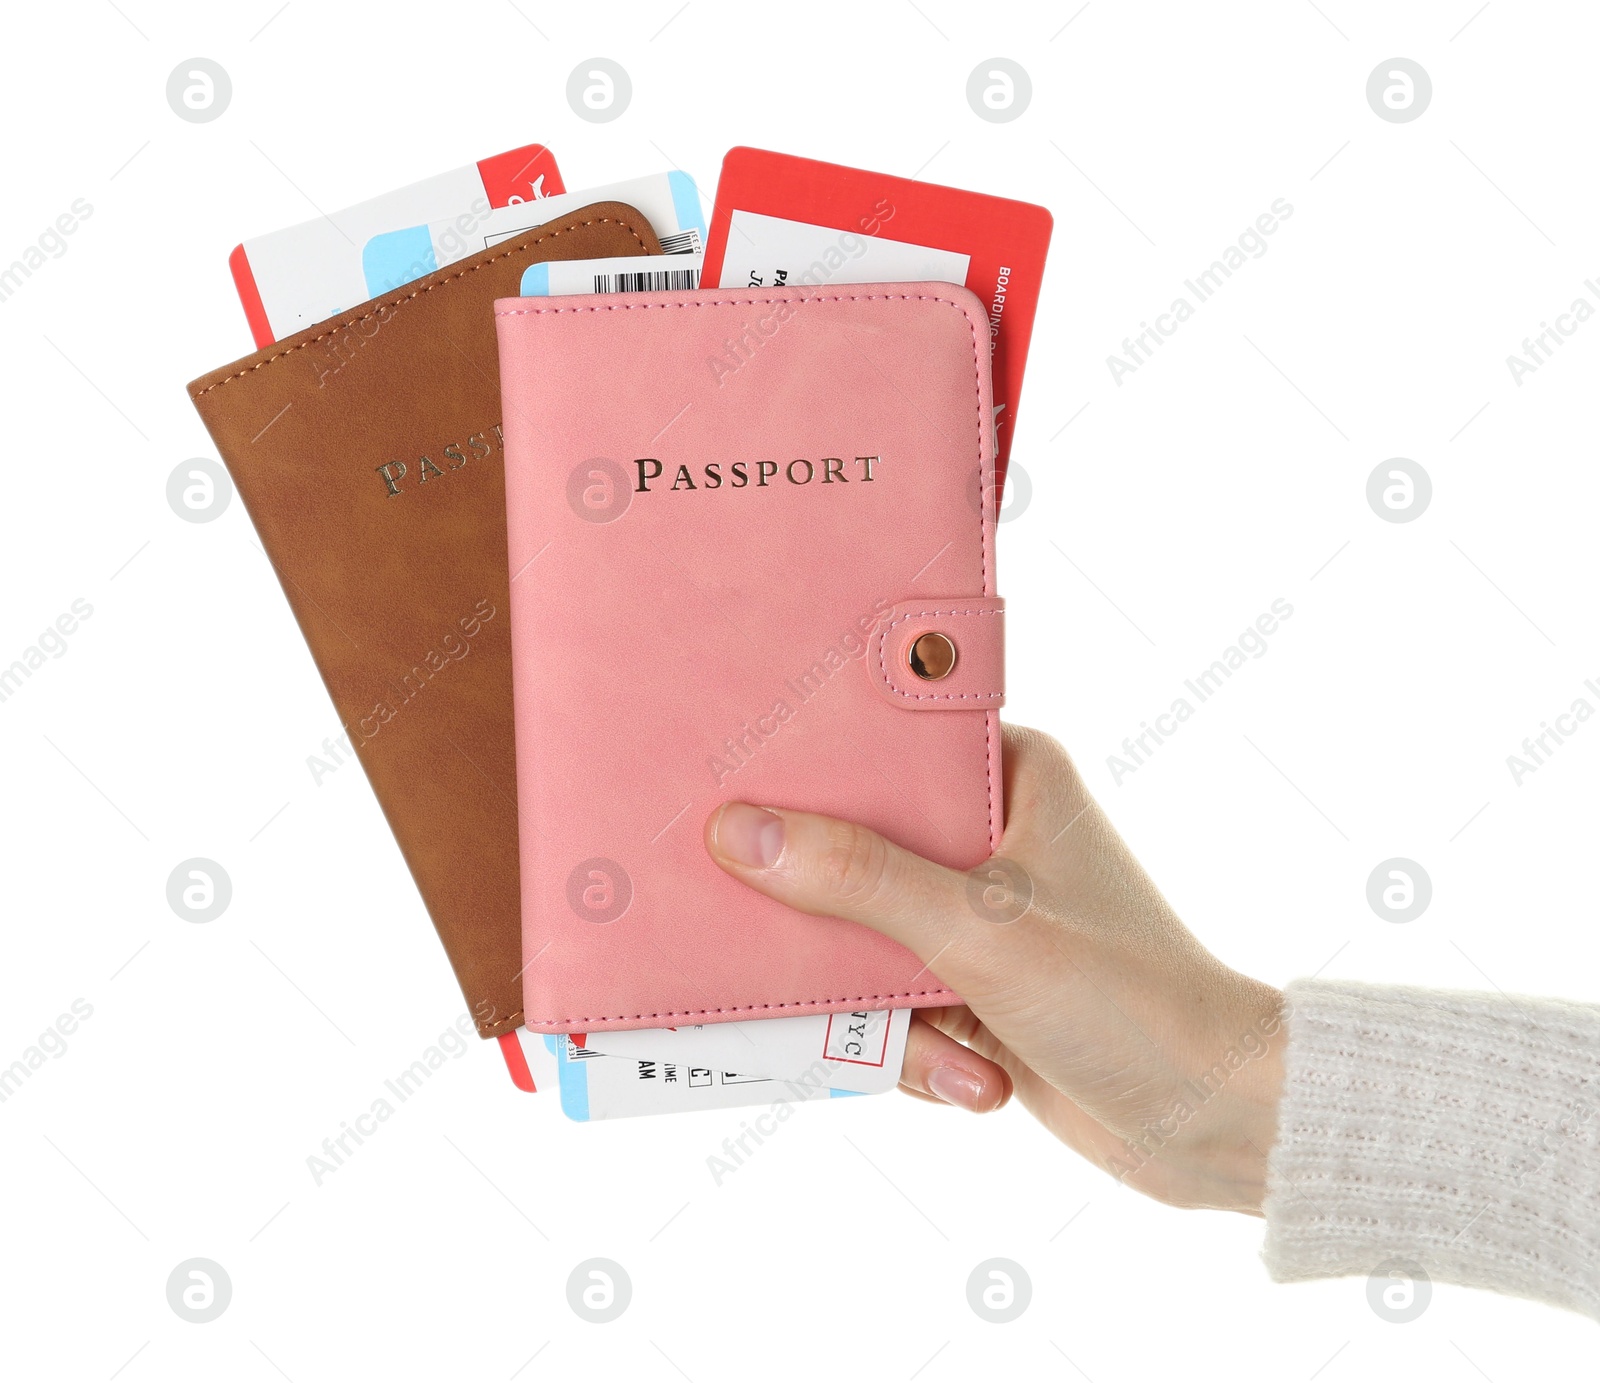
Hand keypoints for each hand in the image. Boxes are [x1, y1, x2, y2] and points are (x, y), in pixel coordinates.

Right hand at [703, 724, 1285, 1213]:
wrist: (1210, 1120)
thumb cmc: (1126, 997)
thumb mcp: (980, 929)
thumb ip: (860, 877)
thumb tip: (741, 831)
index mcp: (1011, 775)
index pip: (883, 743)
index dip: (808, 769)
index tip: (736, 790)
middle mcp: (989, 836)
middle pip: (854, 850)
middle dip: (827, 918)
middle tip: (776, 935)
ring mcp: (977, 917)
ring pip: (862, 941)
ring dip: (890, 1015)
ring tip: (953, 1047)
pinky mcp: (971, 988)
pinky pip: (891, 1007)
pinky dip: (919, 1053)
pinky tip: (977, 1078)